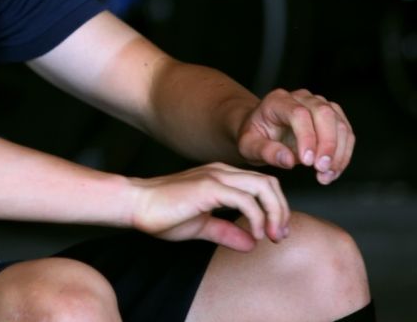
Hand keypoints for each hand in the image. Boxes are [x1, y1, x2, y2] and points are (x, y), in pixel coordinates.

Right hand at [128, 162, 288, 251]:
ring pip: (263, 186)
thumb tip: (250, 243)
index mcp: (221, 177)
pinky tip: (253, 233)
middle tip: (279, 235)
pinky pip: (245, 199)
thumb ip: (227, 231)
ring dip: (274, 212)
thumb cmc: (162, 214)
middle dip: (281, 210)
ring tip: (271, 234)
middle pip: (269, 182)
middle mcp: (222, 172)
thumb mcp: (201, 226)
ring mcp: (216, 176)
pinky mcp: (208, 186)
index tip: (273, 233)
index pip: (262, 185)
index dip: (275, 208)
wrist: (136, 204)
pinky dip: (256, 217)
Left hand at [237, 88, 355, 184]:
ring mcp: (319, 104)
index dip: (307, 137)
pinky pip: (346, 133)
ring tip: (326, 176)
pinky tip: (332, 172)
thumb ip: (265, 151)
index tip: (307, 162)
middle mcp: (300, 98)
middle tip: (321, 170)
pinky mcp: (332, 116)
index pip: (299, 113)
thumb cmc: (255, 136)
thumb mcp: (249, 146)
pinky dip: (343, 155)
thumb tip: (287, 159)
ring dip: (338, 153)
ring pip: (340, 124)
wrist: (262, 130)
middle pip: (324, 113)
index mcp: (277, 101)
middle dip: (328, 145)